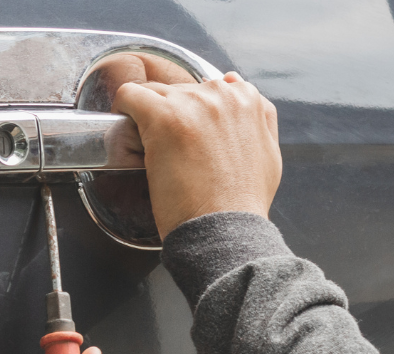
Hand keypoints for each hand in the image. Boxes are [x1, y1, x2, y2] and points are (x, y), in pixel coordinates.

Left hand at [113, 71, 281, 238]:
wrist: (225, 230)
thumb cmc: (243, 203)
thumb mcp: (269, 155)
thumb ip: (260, 118)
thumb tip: (235, 83)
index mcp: (247, 100)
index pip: (211, 89)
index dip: (196, 117)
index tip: (190, 140)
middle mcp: (221, 94)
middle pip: (182, 91)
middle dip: (174, 117)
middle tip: (173, 155)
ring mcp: (192, 103)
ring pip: (155, 93)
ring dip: (149, 117)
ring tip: (154, 153)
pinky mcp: (163, 116)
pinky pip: (130, 95)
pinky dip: (124, 110)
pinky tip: (129, 135)